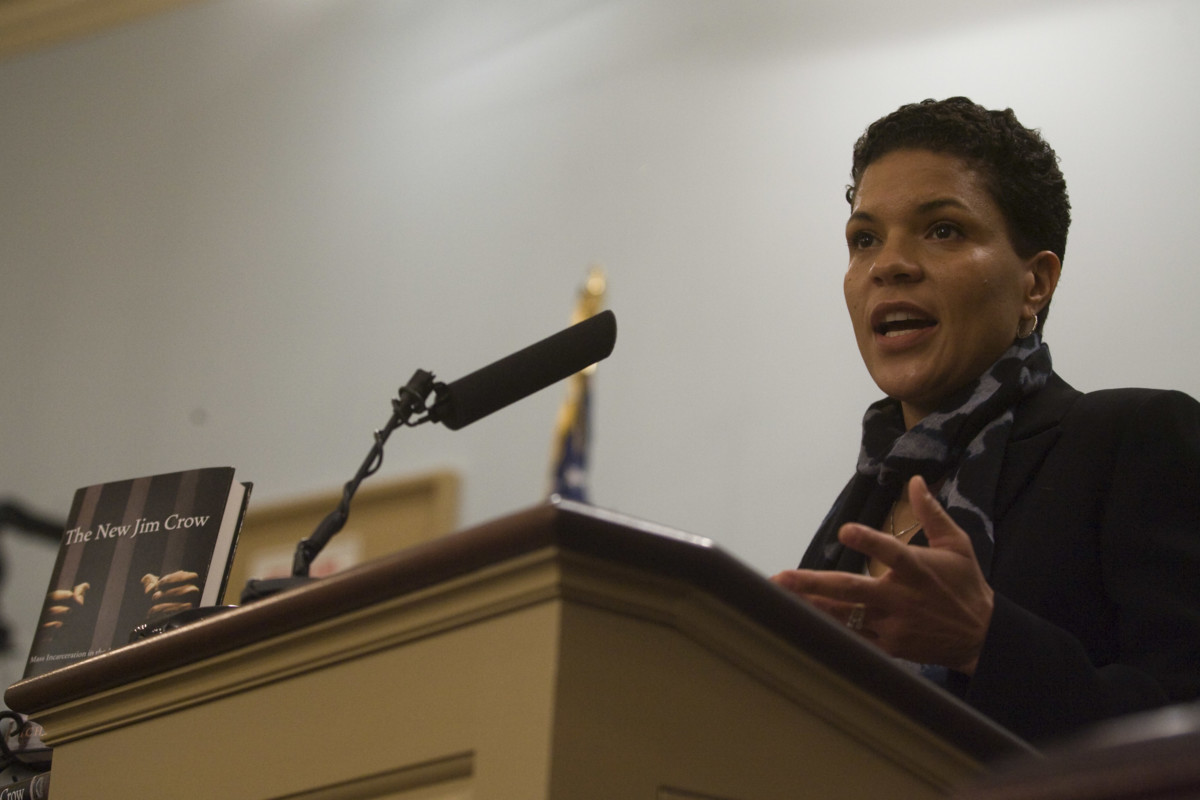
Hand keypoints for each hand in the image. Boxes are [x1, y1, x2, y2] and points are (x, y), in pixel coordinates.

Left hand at [771, 475, 993, 674]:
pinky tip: (803, 623)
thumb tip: (916, 480)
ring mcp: (892, 625)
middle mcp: (901, 598)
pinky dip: (829, 632)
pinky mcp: (889, 646)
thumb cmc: (965, 584)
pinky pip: (853, 639)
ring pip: (845, 616)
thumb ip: (932, 513)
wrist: (981, 637)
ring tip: (781, 599)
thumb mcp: (957, 544)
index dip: (869, 541)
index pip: (891, 552)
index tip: (845, 530)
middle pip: (852, 590)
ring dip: (811, 607)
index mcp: (918, 570)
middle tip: (783, 578)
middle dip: (814, 584)